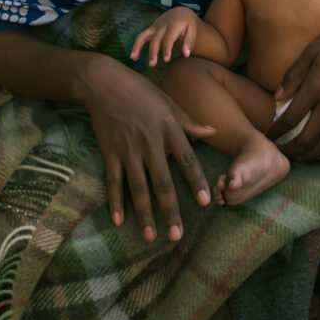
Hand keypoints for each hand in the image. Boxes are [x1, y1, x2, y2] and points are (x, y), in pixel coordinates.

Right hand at [78, 55, 217, 243]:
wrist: (104, 82)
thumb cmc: (141, 92)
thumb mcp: (170, 103)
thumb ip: (190, 123)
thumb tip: (214, 134)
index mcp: (169, 128)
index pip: (187, 160)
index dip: (196, 181)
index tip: (207, 201)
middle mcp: (150, 141)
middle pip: (162, 181)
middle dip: (171, 210)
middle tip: (177, 234)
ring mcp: (128, 149)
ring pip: (138, 187)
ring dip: (145, 214)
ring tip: (151, 236)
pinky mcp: (109, 152)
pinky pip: (113, 181)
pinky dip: (116, 202)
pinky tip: (120, 221)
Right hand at [130, 9, 200, 68]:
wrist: (179, 12)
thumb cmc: (187, 24)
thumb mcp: (192, 30)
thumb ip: (189, 42)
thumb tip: (186, 55)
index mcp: (174, 25)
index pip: (169, 38)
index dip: (166, 49)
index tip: (166, 60)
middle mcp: (162, 25)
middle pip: (155, 39)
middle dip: (153, 51)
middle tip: (152, 64)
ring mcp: (154, 27)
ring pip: (143, 36)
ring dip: (138, 46)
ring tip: (133, 58)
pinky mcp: (150, 30)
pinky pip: (141, 37)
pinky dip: (136, 46)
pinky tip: (133, 57)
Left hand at [272, 0, 319, 158]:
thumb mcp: (312, 51)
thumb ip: (293, 75)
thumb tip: (276, 97)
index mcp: (316, 87)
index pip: (290, 118)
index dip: (277, 131)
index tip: (269, 136)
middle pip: (307, 137)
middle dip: (290, 149)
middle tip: (281, 152)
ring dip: (312, 154)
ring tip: (301, 156)